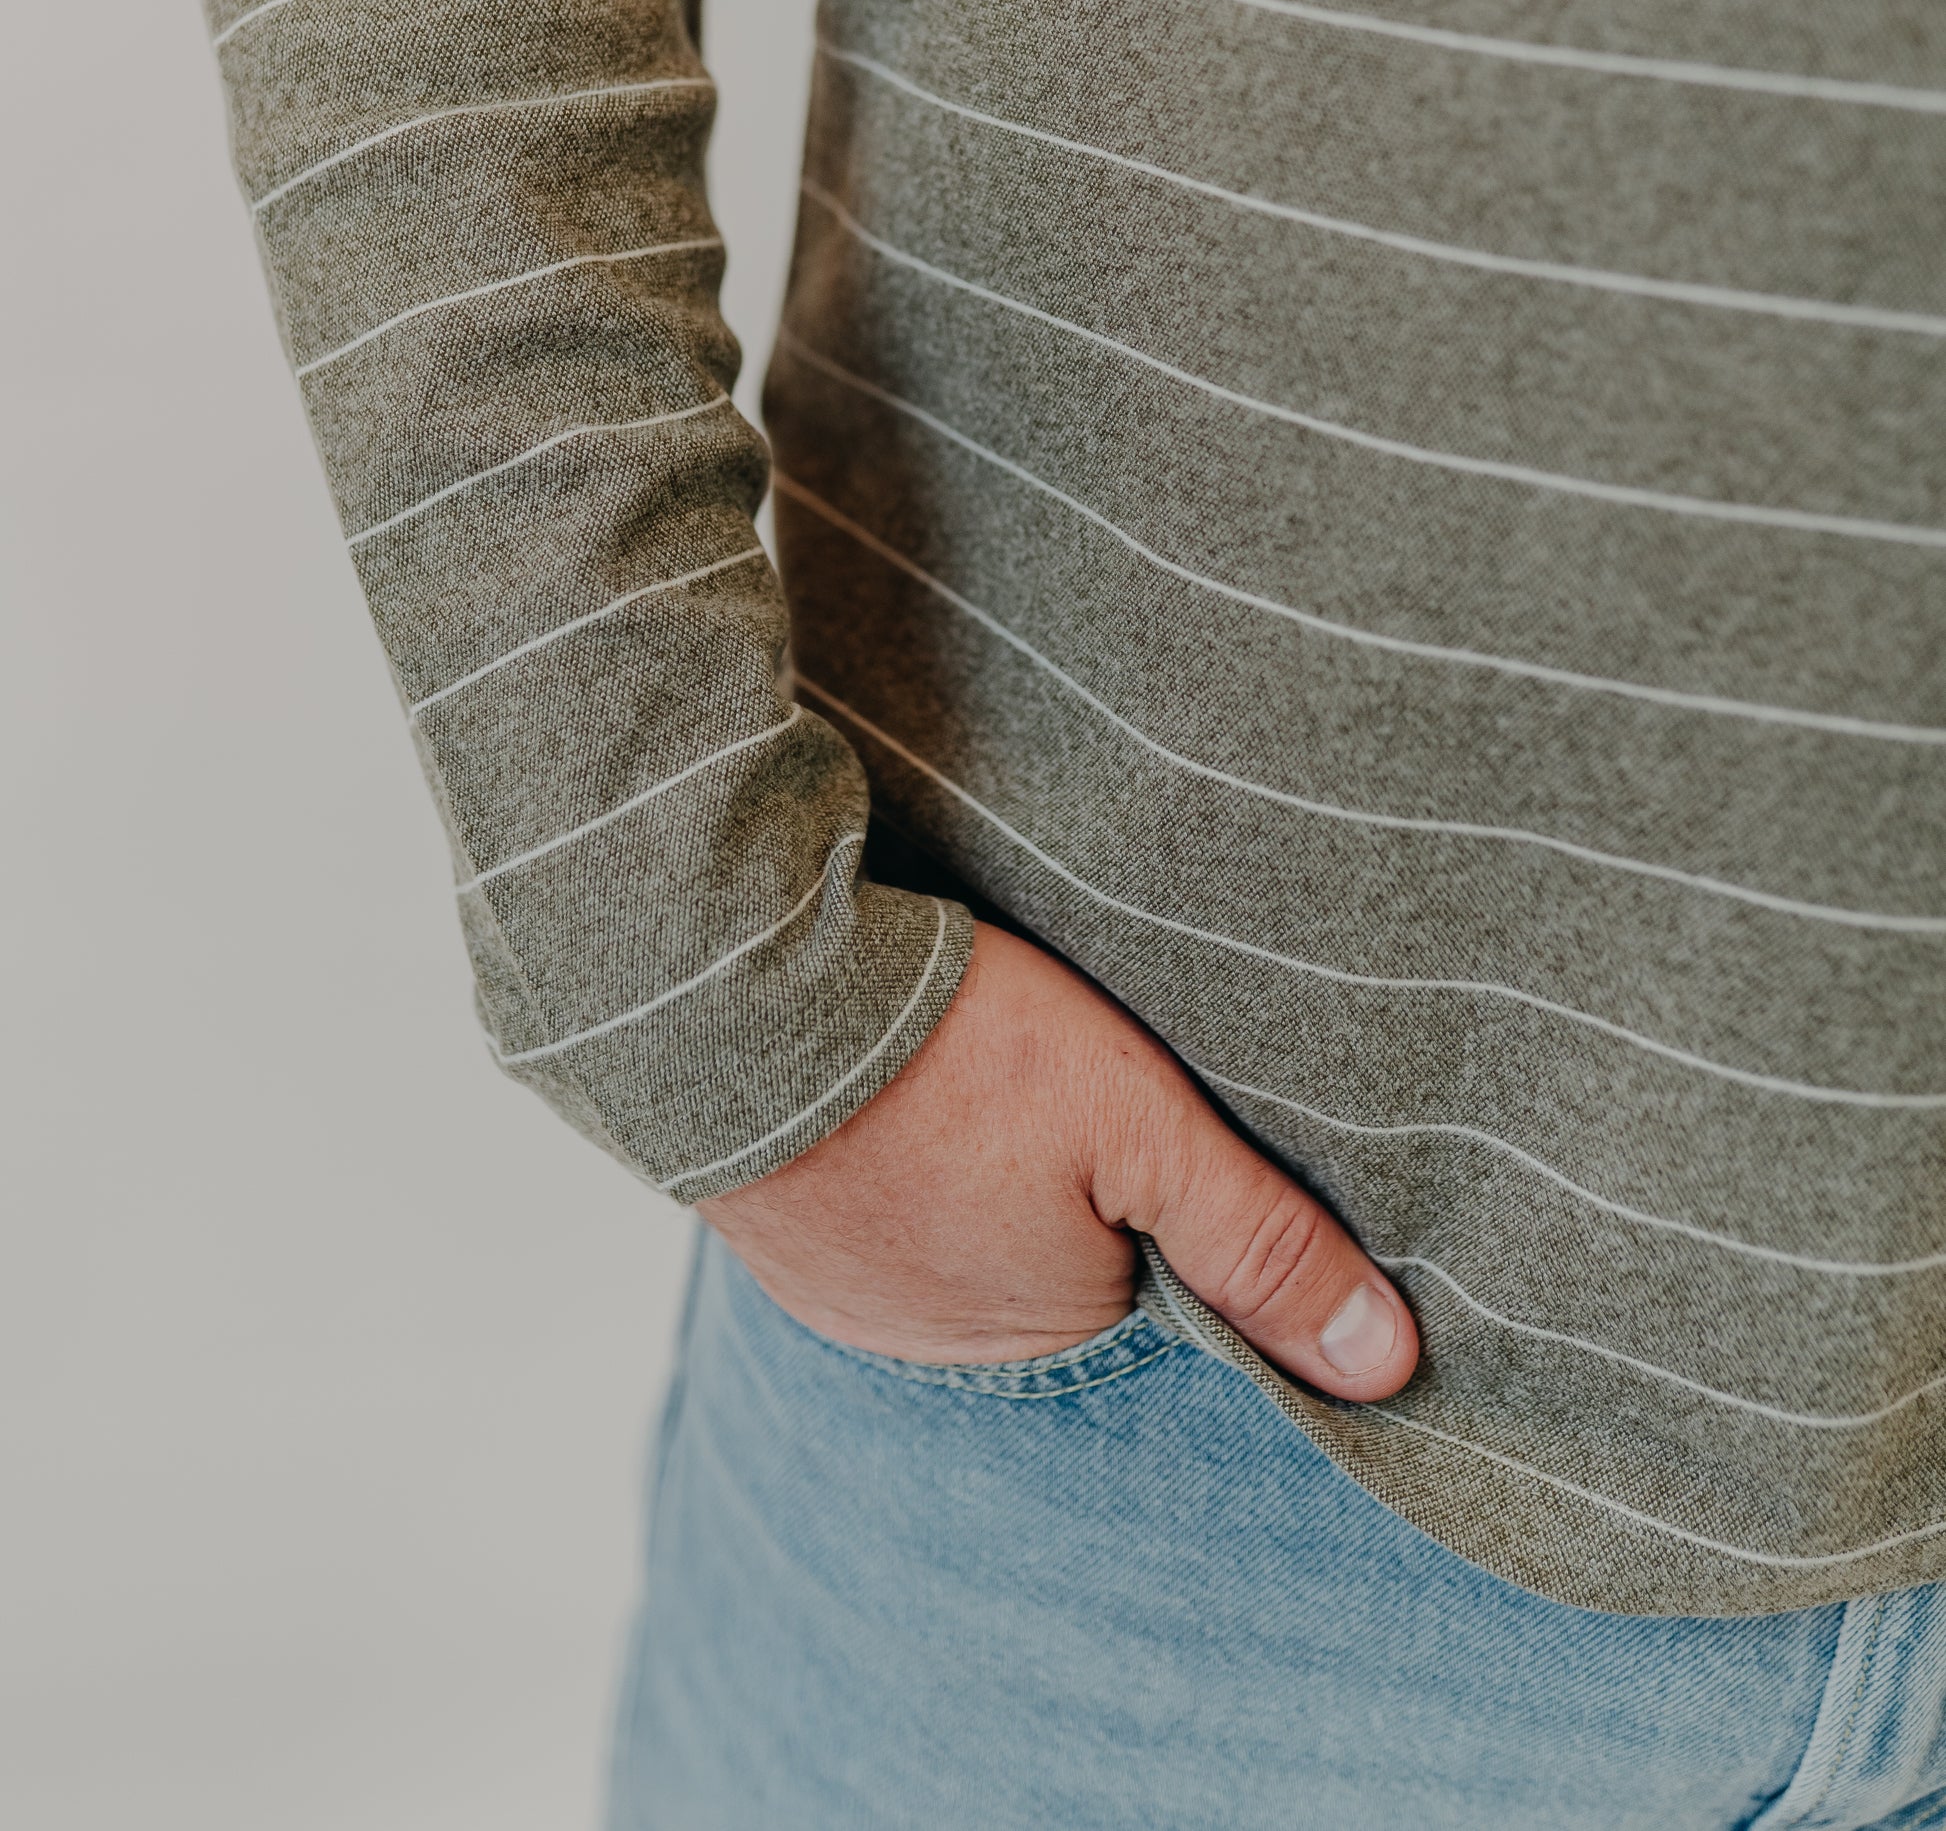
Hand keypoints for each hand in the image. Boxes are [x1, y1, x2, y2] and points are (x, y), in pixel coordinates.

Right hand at [701, 920, 1417, 1399]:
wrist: (729, 988)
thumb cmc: (950, 1054)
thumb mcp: (1140, 1123)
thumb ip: (1261, 1238)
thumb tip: (1388, 1366)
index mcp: (1043, 1340)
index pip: (1157, 1303)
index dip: (1179, 1215)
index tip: (1176, 1140)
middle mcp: (940, 1350)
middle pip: (1057, 1277)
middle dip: (1079, 1204)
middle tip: (1072, 1095)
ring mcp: (846, 1294)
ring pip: (963, 1244)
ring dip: (985, 1184)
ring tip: (992, 1086)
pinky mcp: (777, 1228)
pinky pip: (875, 1215)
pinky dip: (903, 1164)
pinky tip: (912, 1096)